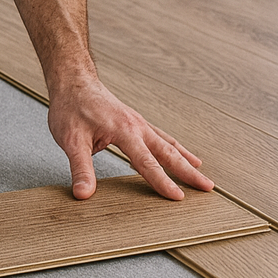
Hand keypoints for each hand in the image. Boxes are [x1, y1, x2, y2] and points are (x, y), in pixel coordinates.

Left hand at [47, 74, 214, 200]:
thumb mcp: (71, 140)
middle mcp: (136, 125)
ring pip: (167, 142)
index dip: (163, 181)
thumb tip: (84, 194)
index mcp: (124, 130)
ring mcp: (137, 122)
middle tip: (207, 186)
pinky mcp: (134, 121)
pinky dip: (172, 146)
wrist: (73, 80)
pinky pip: (159, 135)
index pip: (147, 162)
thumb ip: (80, 168)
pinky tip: (178, 153)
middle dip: (188, 170)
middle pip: (167, 152)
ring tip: (200, 170)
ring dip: (184, 158)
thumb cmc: (71, 106)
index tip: (179, 197)